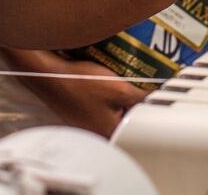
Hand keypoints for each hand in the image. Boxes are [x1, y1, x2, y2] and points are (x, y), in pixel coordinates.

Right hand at [1, 49, 146, 136]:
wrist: (50, 74)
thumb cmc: (79, 83)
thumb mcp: (119, 89)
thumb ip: (142, 98)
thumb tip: (157, 101)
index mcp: (109, 134)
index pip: (139, 129)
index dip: (149, 112)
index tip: (154, 100)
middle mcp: (97, 133)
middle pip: (126, 122)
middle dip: (135, 106)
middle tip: (140, 88)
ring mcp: (87, 124)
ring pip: (114, 114)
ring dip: (121, 101)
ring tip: (125, 84)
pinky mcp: (80, 113)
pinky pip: (101, 108)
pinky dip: (107, 98)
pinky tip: (107, 84)